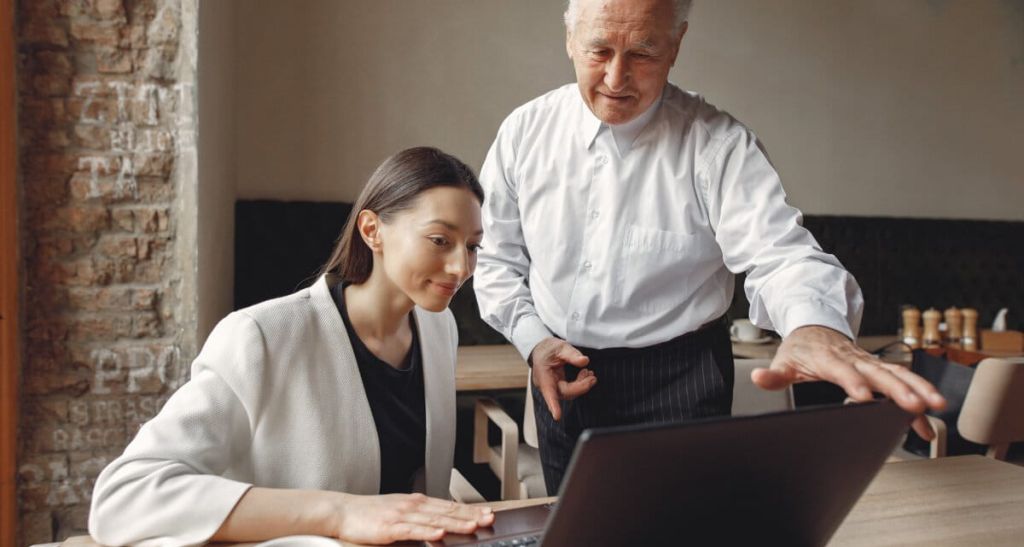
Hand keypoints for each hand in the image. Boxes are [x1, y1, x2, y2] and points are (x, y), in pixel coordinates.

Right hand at [327, 492, 493, 543]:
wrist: (342, 510)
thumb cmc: (368, 514)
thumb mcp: (398, 511)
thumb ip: (419, 516)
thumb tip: (440, 522)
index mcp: (416, 502)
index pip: (448, 506)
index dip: (469, 509)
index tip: (487, 513)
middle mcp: (412, 506)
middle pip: (446, 511)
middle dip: (470, 514)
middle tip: (490, 518)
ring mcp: (401, 515)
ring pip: (434, 519)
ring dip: (455, 522)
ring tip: (473, 525)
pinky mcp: (389, 527)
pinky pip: (412, 530)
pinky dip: (427, 531)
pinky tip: (439, 533)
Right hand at [530, 337, 596, 420]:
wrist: (541, 349)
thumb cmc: (548, 349)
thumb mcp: (560, 346)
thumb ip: (572, 354)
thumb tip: (584, 361)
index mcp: (543, 375)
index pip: (548, 391)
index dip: (553, 404)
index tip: (557, 416)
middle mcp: (546, 384)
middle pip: (564, 393)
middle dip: (580, 387)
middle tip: (592, 377)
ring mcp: (551, 387)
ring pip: (568, 393)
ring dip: (581, 385)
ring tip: (590, 374)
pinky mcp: (557, 387)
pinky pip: (570, 390)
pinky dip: (579, 384)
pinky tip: (585, 374)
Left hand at [751, 325, 946, 439]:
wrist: (815, 327)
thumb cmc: (801, 348)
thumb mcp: (783, 360)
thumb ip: (774, 375)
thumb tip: (758, 378)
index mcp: (829, 358)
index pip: (842, 370)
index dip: (853, 382)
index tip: (864, 397)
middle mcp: (854, 358)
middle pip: (879, 373)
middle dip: (899, 390)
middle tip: (915, 406)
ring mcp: (870, 362)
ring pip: (899, 374)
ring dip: (919, 389)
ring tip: (936, 407)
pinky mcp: (879, 368)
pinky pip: (903, 381)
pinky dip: (918, 398)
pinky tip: (928, 422)